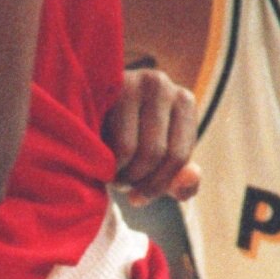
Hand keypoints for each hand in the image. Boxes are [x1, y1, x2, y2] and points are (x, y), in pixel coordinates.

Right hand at [106, 64, 199, 206]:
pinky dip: (101, 161)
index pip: (178, 157)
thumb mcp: (160, 167)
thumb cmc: (131, 141)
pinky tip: (97, 160)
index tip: (138, 197)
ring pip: (128, 149)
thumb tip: (193, 176)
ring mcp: (132, 81)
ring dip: (116, 174)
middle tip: (120, 185)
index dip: (157, 186)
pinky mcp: (101, 90)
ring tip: (109, 173)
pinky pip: (105, 140)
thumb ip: (182, 182)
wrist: (86, 111)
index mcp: (184, 101)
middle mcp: (161, 84)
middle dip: (135, 180)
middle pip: (154, 153)